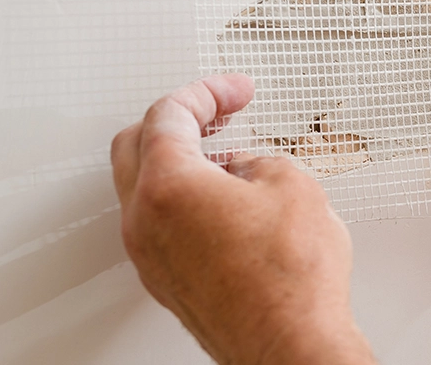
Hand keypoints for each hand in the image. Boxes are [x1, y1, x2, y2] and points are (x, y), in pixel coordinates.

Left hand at [110, 74, 374, 364]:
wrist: (291, 343)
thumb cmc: (290, 280)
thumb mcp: (293, 185)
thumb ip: (260, 160)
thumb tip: (249, 169)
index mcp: (168, 185)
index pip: (169, 115)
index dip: (207, 92)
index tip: (234, 91)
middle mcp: (145, 220)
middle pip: (137, 146)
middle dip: (179, 121)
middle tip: (218, 112)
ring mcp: (151, 255)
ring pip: (145, 188)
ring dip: (181, 162)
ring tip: (230, 159)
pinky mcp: (168, 281)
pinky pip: (160, 224)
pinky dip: (184, 200)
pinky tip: (225, 202)